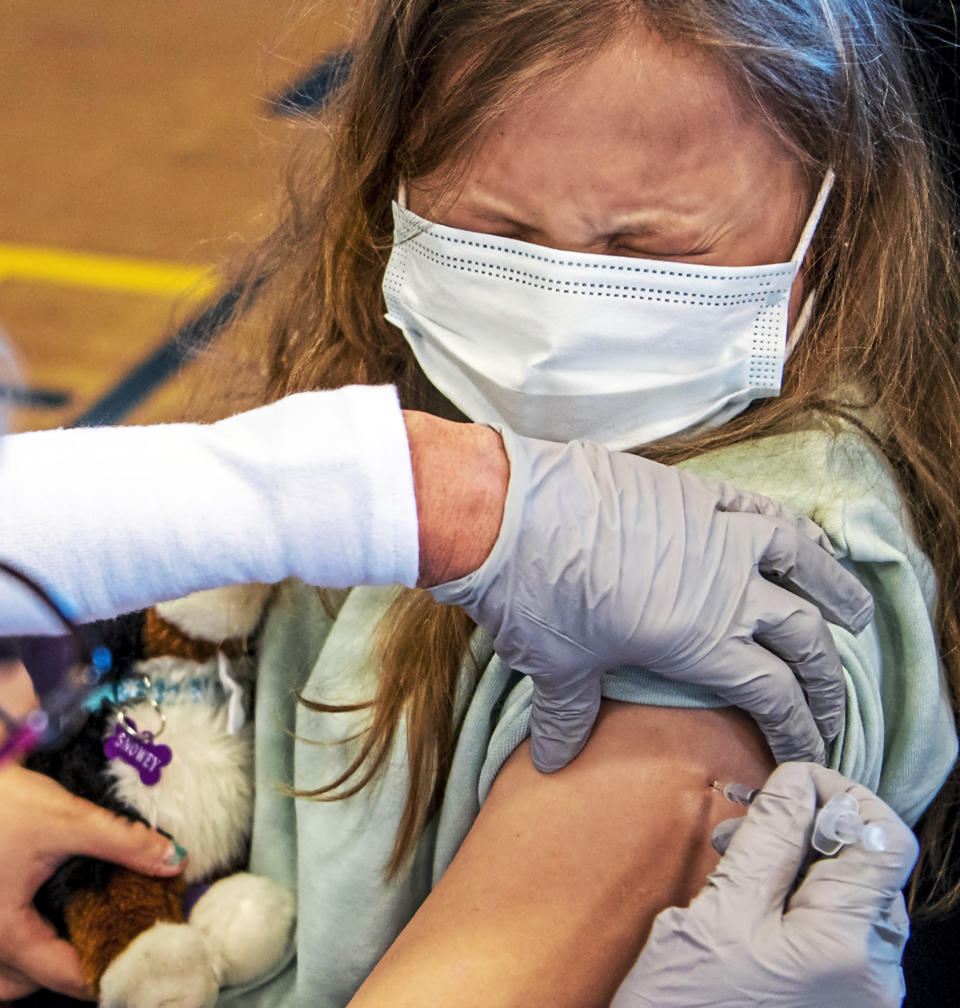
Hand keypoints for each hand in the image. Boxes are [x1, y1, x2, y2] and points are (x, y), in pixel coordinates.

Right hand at [0, 765, 184, 1001]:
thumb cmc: (0, 802)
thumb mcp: (67, 820)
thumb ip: (124, 843)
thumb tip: (174, 861)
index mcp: (7, 935)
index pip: (69, 977)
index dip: (113, 968)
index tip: (148, 953)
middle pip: (34, 984)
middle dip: (77, 970)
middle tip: (118, 940)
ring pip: (10, 977)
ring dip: (41, 966)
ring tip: (81, 936)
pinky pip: (2, 953)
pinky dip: (23, 950)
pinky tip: (43, 923)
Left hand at [431, 430, 872, 770]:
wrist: (507, 511)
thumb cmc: (533, 592)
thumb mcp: (554, 664)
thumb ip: (568, 716)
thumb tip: (558, 760)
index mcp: (701, 639)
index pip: (774, 695)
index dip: (799, 730)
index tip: (808, 754)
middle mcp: (724, 585)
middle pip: (801, 636)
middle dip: (827, 679)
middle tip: (835, 707)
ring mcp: (712, 530)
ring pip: (799, 559)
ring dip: (833, 589)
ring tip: (855, 613)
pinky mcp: (690, 491)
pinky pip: (756, 505)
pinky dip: (788, 526)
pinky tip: (802, 537)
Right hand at [611, 763, 917, 1007]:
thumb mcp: (717, 915)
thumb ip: (766, 843)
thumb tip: (795, 784)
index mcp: (846, 948)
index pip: (882, 838)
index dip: (841, 794)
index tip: (791, 780)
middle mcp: (873, 974)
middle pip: (869, 865)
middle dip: (811, 824)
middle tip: (750, 813)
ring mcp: (862, 992)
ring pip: (851, 894)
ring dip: (801, 857)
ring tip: (738, 851)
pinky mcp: (842, 1001)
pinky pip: (838, 928)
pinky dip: (800, 896)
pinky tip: (752, 893)